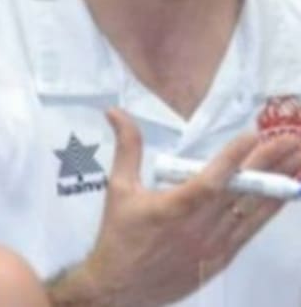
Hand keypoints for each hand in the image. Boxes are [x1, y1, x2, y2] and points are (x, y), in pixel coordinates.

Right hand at [51, 109, 300, 305]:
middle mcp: (200, 228)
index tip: (253, 134)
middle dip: (270, 163)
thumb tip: (116, 111)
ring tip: (299, 159)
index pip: (210, 180)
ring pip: (254, 212)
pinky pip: (251, 230)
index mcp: (174, 208)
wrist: (122, 286)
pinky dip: (269, 209)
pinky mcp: (223, 258)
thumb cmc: (119, 234)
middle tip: (293, 138)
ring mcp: (216, 245)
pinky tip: (284, 193)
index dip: (232, 158)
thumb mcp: (119, 187)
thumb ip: (127, 148)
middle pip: (242, 192)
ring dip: (279, 184)